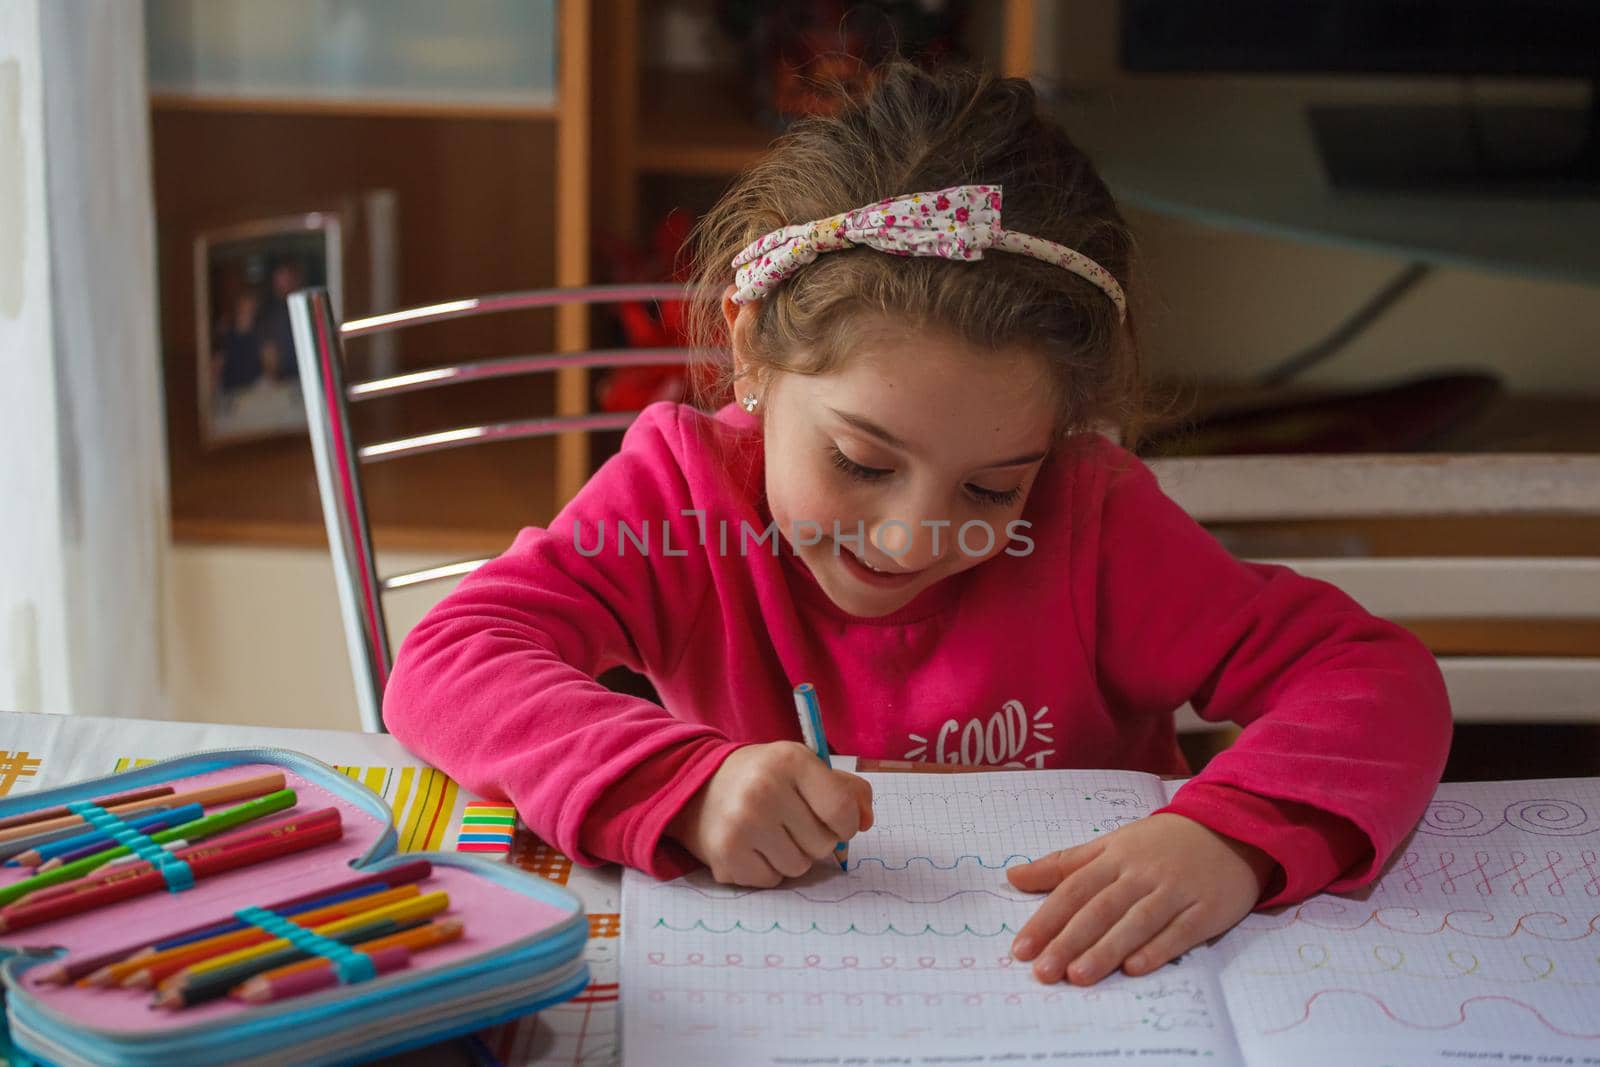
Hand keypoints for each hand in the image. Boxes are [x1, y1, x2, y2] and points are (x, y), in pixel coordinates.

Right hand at [667, 742, 873, 886]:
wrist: (697, 786)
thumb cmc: (763, 778)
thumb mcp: (804, 767)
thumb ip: (847, 790)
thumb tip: (865, 822)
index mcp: (791, 761)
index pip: (843, 811)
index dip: (846, 823)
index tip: (833, 820)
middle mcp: (765, 789)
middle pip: (824, 844)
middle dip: (815, 838)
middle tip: (790, 821)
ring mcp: (742, 824)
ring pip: (800, 867)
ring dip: (792, 855)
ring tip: (770, 833)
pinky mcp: (726, 855)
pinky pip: (773, 880)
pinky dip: (768, 869)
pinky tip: (751, 846)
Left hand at [1006, 813, 1274, 984]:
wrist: (1228, 829)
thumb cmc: (1160, 844)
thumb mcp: (1110, 845)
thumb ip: (1063, 863)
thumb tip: (1013, 877)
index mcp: (1114, 857)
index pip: (1072, 890)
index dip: (1046, 919)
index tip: (1022, 949)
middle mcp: (1140, 874)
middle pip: (1099, 910)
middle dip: (1068, 942)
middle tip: (1043, 971)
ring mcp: (1174, 892)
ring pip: (1135, 922)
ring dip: (1106, 950)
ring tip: (1078, 977)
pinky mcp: (1205, 910)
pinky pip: (1179, 932)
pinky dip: (1157, 949)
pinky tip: (1135, 968)